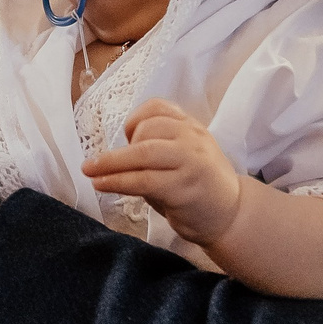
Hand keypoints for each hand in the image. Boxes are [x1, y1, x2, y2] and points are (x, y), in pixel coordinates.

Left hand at [85, 97, 244, 248]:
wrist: (232, 216)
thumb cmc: (200, 187)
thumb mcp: (183, 156)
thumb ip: (157, 146)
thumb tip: (116, 152)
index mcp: (191, 127)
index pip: (157, 107)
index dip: (134, 120)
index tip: (125, 138)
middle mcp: (192, 139)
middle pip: (147, 129)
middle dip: (120, 147)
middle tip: (102, 165)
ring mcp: (189, 162)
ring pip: (142, 153)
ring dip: (110, 163)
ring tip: (90, 172)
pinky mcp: (183, 188)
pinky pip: (142, 180)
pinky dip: (116, 181)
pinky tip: (101, 184)